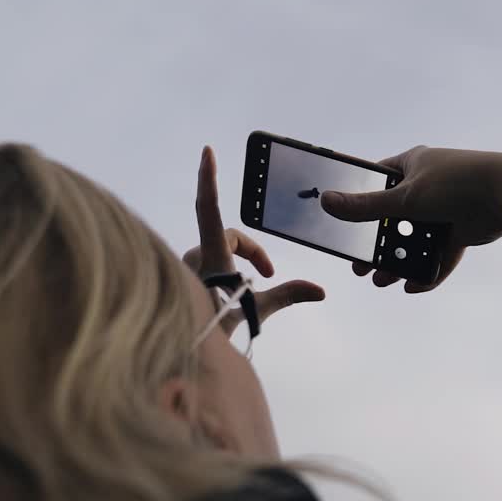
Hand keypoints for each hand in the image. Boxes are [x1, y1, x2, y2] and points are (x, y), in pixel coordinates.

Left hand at [183, 146, 324, 336]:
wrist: (187, 349)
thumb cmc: (219, 329)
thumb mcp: (258, 309)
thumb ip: (288, 295)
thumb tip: (321, 291)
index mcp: (212, 258)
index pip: (209, 209)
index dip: (209, 177)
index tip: (207, 151)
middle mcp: (194, 255)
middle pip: (229, 237)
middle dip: (250, 254)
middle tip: (266, 277)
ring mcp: (185, 265)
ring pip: (217, 252)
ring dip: (233, 266)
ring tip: (239, 296)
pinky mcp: (180, 273)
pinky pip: (207, 261)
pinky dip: (221, 273)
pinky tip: (222, 298)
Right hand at [321, 146, 501, 292]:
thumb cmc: (453, 183)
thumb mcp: (403, 197)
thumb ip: (365, 206)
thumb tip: (326, 201)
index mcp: (412, 167)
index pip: (378, 182)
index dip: (361, 202)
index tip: (346, 226)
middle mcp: (427, 186)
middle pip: (394, 219)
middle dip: (377, 245)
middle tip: (361, 268)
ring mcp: (444, 209)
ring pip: (414, 240)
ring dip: (398, 261)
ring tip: (383, 281)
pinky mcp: (460, 230)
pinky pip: (438, 255)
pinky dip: (426, 270)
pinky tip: (413, 286)